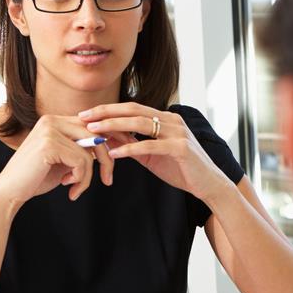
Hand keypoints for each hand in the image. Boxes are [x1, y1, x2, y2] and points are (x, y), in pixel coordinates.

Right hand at [0, 114, 113, 208]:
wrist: (10, 192)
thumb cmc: (37, 177)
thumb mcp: (64, 160)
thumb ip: (82, 149)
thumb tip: (111, 143)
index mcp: (55, 121)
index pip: (93, 125)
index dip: (111, 140)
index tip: (118, 159)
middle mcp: (52, 120)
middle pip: (96, 135)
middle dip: (108, 159)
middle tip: (108, 180)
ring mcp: (49, 131)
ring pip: (91, 152)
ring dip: (88, 176)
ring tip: (77, 188)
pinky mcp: (49, 145)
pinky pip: (82, 162)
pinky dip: (81, 179)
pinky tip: (68, 187)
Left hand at [80, 103, 230, 201]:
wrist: (208, 184)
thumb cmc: (180, 169)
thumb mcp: (152, 155)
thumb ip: (134, 144)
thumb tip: (108, 139)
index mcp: (165, 119)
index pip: (132, 108)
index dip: (109, 110)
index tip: (87, 114)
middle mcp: (171, 120)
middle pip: (133, 110)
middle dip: (106, 113)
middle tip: (84, 117)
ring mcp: (177, 132)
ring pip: (140, 124)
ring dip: (114, 126)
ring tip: (94, 131)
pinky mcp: (180, 148)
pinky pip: (150, 145)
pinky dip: (130, 148)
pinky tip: (114, 153)